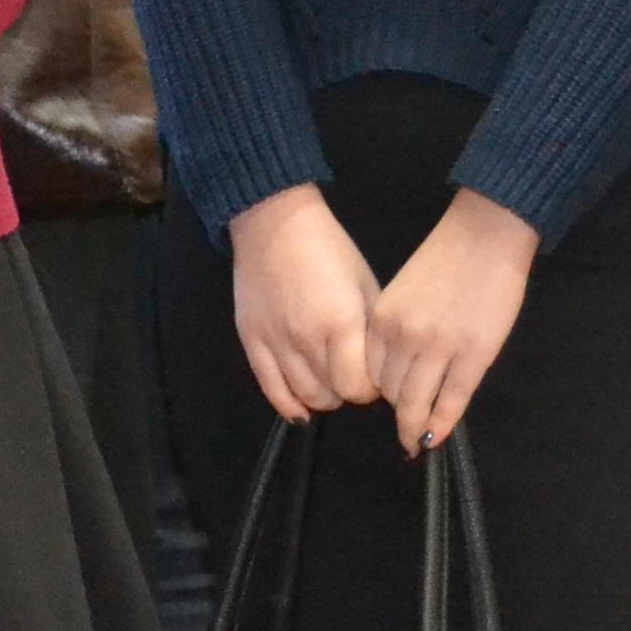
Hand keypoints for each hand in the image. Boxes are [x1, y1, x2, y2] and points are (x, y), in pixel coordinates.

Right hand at [226, 186, 378, 423]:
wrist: (274, 222)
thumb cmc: (329, 249)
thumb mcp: (366, 285)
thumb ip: (372, 331)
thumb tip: (379, 369)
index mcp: (341, 323)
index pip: (359, 387)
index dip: (371, 388)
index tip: (372, 376)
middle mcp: (306, 338)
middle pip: (333, 395)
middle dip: (347, 390)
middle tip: (350, 374)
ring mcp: (275, 341)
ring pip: (304, 396)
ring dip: (322, 396)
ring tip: (328, 380)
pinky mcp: (251, 340)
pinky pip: (270, 388)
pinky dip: (289, 405)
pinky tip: (301, 408)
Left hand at [365, 191, 538, 454]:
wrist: (485, 237)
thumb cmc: (446, 260)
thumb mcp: (403, 294)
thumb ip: (395, 330)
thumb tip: (396, 368)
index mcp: (382, 320)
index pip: (370, 371)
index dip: (380, 390)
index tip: (389, 401)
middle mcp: (403, 338)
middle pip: (391, 391)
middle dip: (399, 409)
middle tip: (407, 424)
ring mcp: (439, 349)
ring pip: (418, 402)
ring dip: (417, 424)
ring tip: (419, 439)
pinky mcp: (473, 357)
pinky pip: (452, 401)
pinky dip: (442, 424)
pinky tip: (436, 438)